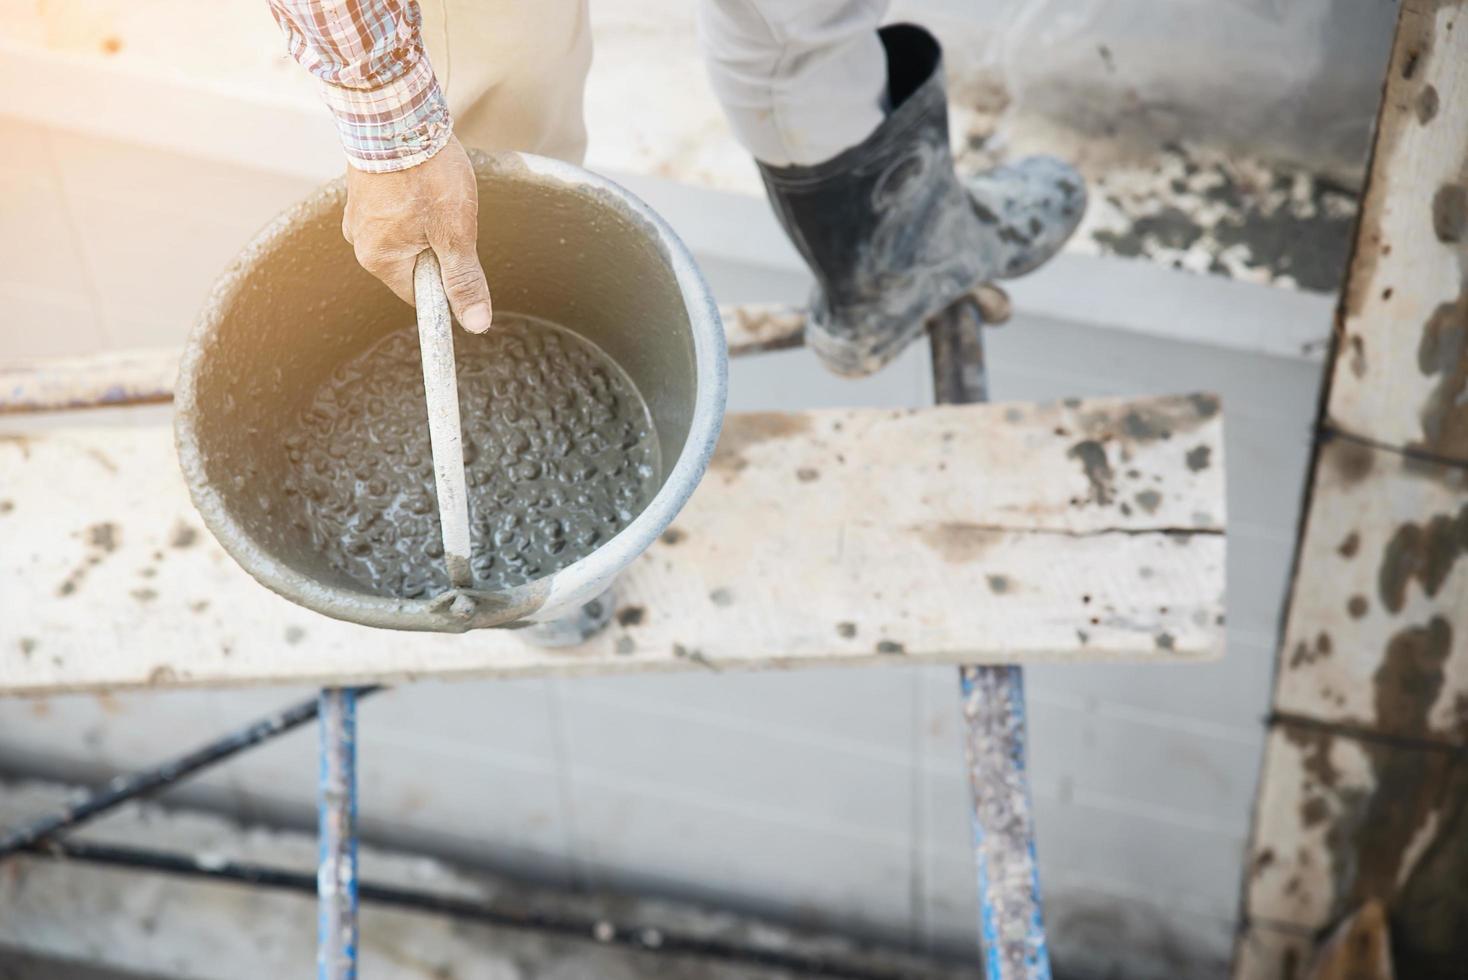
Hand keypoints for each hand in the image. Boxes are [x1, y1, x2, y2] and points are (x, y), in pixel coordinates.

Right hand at [343, 137, 492, 333]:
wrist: (394, 111)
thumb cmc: (426, 173)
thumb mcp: (455, 233)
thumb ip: (464, 280)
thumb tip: (476, 323)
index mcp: (379, 260)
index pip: (420, 293)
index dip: (446, 280)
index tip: (461, 255)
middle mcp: (360, 241)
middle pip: (414, 263)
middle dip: (439, 244)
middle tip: (450, 213)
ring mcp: (358, 213)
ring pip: (407, 233)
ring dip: (429, 219)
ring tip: (435, 189)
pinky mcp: (363, 189)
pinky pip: (396, 208)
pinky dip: (414, 199)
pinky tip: (423, 178)